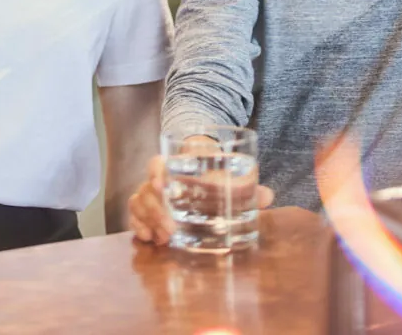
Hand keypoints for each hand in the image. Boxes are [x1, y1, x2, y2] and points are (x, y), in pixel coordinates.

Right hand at [127, 144, 274, 245]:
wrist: (199, 168)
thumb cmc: (213, 173)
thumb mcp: (228, 177)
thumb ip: (246, 187)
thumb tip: (267, 195)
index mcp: (176, 166)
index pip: (158, 162)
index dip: (156, 172)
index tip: (162, 184)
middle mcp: (159, 179)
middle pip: (146, 188)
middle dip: (155, 209)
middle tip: (171, 228)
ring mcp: (151, 194)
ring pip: (138, 201)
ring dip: (148, 220)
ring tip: (164, 238)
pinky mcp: (148, 209)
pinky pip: (134, 215)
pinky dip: (138, 226)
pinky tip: (148, 238)